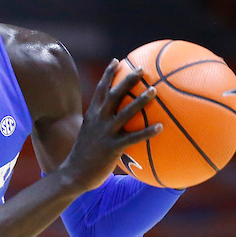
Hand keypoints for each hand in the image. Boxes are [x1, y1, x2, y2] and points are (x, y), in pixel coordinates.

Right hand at [59, 58, 159, 192]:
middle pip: (113, 95)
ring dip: (140, 100)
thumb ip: (99, 126)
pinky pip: (133, 138)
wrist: (74, 175)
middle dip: (127, 80)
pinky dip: (146, 132)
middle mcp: (98, 121)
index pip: (100, 90)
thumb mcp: (88, 136)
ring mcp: (105, 134)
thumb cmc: (84, 157)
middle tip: (142, 69)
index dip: (108, 74)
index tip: (117, 61)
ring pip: (125, 113)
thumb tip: (114, 122)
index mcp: (92, 116)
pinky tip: (161, 127)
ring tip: (154, 90)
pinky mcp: (111, 148)